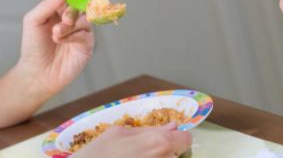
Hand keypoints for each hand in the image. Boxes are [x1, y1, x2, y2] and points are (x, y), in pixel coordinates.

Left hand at [17, 0, 94, 97]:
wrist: (36, 72)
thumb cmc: (33, 46)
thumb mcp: (34, 20)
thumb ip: (49, 2)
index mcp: (61, 6)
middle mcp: (74, 16)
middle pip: (84, 2)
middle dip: (72, 10)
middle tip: (63, 20)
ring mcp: (82, 30)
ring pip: (85, 18)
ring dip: (70, 25)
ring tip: (55, 34)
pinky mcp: (87, 44)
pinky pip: (86, 33)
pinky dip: (73, 36)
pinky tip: (61, 41)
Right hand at [72, 123, 192, 157]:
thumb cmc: (97, 155)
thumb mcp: (118, 133)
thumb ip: (148, 130)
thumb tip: (173, 127)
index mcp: (159, 144)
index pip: (186, 140)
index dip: (177, 139)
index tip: (164, 143)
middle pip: (176, 156)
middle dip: (164, 154)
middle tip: (140, 156)